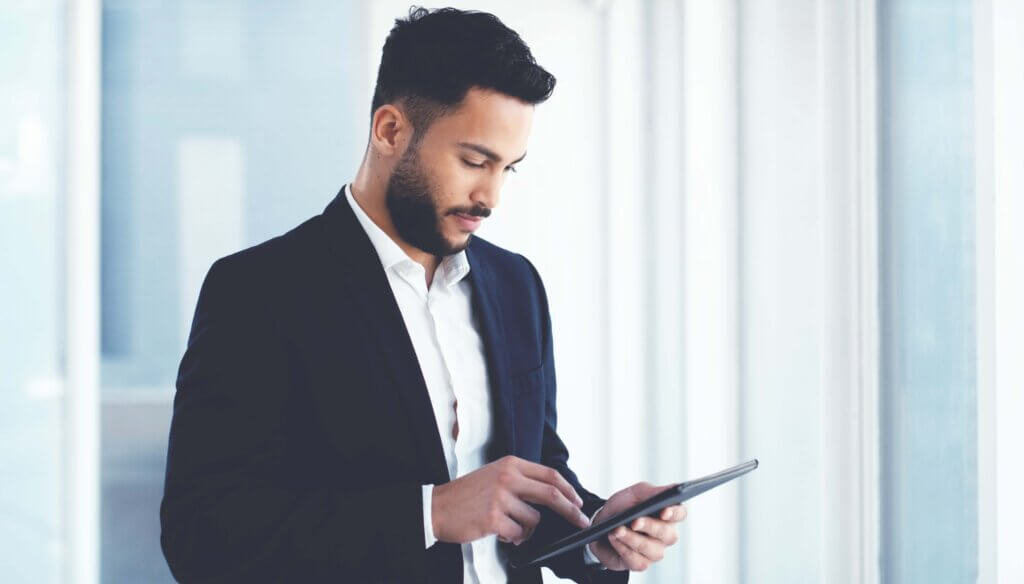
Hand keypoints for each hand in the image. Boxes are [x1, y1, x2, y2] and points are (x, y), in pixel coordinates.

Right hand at [431, 455, 591, 545]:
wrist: (437, 506)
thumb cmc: (467, 494)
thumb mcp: (494, 475)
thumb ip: (520, 480)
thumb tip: (551, 495)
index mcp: (510, 464)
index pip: (549, 475)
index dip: (568, 489)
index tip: (578, 502)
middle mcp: (507, 478)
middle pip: (552, 494)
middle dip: (571, 510)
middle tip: (581, 521)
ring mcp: (500, 498)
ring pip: (533, 520)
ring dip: (526, 529)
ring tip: (508, 526)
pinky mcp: (493, 518)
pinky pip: (518, 534)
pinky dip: (513, 538)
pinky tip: (499, 532)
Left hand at [587, 482, 686, 571]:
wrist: (600, 524)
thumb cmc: (621, 508)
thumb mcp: (633, 494)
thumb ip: (652, 492)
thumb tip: (672, 488)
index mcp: (667, 514)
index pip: (680, 514)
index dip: (675, 513)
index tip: (664, 511)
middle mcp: (665, 535)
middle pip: (668, 534)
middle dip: (650, 527)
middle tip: (634, 521)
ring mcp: (655, 551)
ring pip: (653, 550)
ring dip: (632, 539)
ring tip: (617, 530)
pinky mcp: (641, 563)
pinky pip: (638, 561)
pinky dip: (623, 549)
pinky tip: (614, 539)